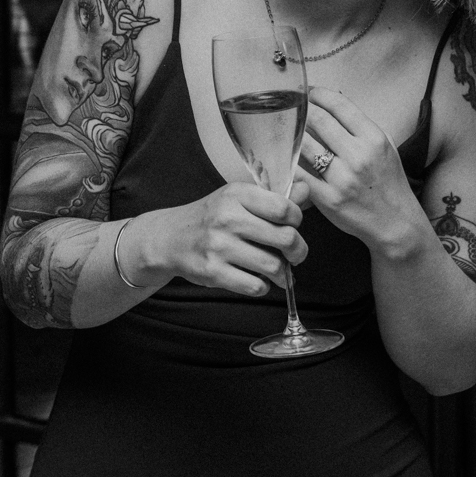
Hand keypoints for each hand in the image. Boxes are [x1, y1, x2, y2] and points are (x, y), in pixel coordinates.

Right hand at [138, 181, 307, 296]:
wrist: (169, 238)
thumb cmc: (210, 218)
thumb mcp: (237, 199)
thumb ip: (274, 198)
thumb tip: (306, 190)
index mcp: (236, 194)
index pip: (285, 208)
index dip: (297, 220)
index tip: (292, 226)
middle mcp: (227, 218)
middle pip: (286, 238)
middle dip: (298, 251)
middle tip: (294, 254)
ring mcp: (219, 246)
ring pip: (273, 266)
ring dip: (281, 273)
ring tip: (277, 271)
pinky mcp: (213, 272)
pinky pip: (255, 286)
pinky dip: (262, 286)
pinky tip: (256, 279)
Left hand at [298, 86, 424, 248]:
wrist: (395, 222)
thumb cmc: (388, 182)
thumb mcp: (385, 147)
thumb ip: (360, 126)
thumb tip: (331, 102)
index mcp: (374, 139)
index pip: (339, 105)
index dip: (318, 94)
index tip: (308, 92)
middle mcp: (359, 156)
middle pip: (318, 120)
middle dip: (301, 109)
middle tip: (292, 107)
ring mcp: (342, 179)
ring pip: (304, 144)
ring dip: (291, 134)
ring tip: (285, 129)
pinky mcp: (328, 199)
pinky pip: (299, 174)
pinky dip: (289, 162)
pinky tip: (284, 155)